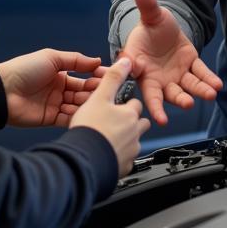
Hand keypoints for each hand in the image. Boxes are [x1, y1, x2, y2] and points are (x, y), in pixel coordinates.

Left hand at [0, 49, 101, 127]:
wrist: (2, 90)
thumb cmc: (24, 69)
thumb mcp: (51, 58)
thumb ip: (76, 60)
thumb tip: (97, 60)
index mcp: (60, 74)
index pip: (84, 76)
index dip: (96, 77)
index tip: (111, 77)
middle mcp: (59, 89)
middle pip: (83, 92)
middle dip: (94, 91)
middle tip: (108, 92)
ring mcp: (55, 104)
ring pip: (77, 105)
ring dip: (87, 104)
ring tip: (98, 103)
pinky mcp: (49, 118)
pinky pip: (67, 119)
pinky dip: (77, 117)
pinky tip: (86, 114)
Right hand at [71, 58, 150, 175]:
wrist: (85, 161)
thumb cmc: (91, 129)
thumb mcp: (99, 97)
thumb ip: (112, 78)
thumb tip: (126, 60)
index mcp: (130, 114)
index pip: (136, 104)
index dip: (127, 104)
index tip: (119, 105)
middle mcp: (135, 132)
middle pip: (141, 124)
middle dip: (133, 122)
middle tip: (117, 123)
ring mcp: (131, 151)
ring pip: (134, 143)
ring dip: (126, 140)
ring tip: (110, 140)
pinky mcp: (124, 167)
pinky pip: (126, 160)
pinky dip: (119, 157)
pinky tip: (107, 156)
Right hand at [119, 0, 222, 125]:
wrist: (163, 26)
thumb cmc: (150, 27)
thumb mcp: (150, 15)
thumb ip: (145, 4)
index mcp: (144, 71)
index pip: (149, 92)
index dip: (154, 105)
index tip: (161, 120)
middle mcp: (160, 78)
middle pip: (170, 94)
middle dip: (179, 100)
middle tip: (188, 104)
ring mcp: (177, 73)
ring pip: (188, 86)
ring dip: (199, 91)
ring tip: (210, 94)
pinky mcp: (191, 66)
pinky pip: (201, 74)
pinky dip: (209, 79)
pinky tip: (218, 84)